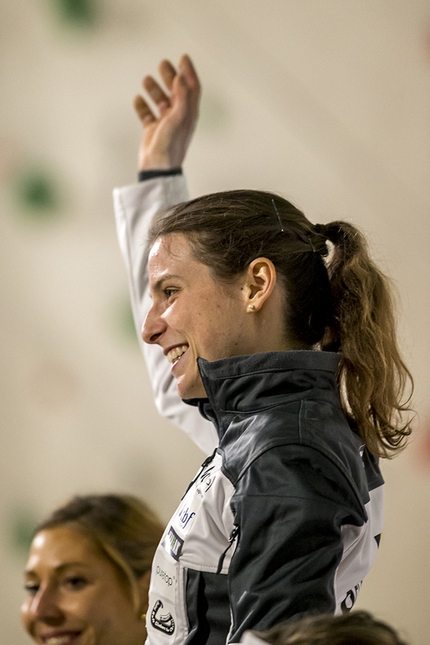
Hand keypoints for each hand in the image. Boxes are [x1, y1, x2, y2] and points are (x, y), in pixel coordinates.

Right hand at [134, 54, 200, 170]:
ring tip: (146, 79)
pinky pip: (147, 114)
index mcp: (189, 113)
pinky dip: (142, 106)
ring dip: (154, 89)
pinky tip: (137, 99)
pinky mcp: (152, 131)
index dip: (189, 72)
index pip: (191, 88)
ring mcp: (165, 123)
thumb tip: (180, 77)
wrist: (158, 167)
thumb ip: (181, 97)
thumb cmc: (171, 144)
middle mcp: (178, 117)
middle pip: (176, 91)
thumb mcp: (179, 118)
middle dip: (170, 76)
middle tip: (162, 63)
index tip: (183, 57)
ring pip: (160, 101)